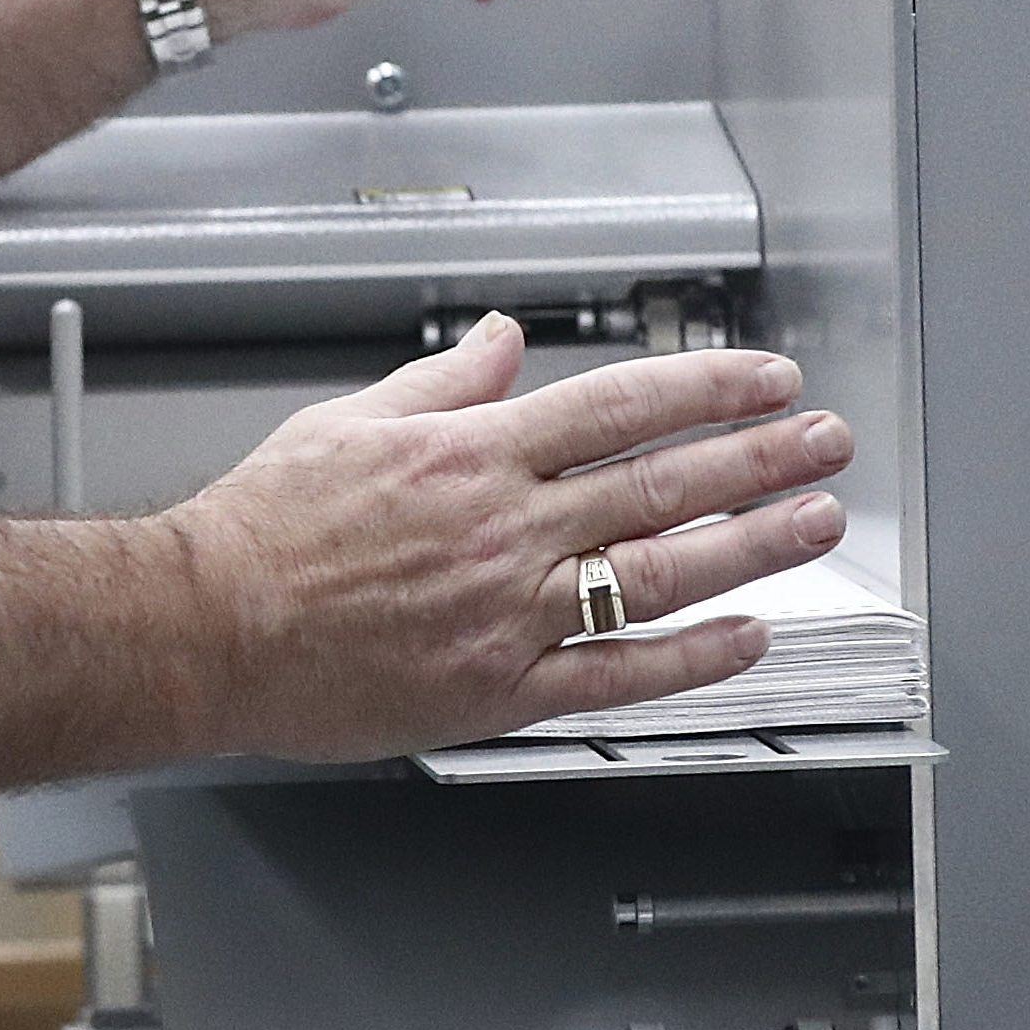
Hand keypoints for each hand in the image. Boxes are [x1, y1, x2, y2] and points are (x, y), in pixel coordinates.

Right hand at [169, 314, 852, 759]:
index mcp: (474, 455)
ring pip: (658, 572)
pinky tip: (746, 636)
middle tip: (823, 443)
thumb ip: (444, 382)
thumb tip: (501, 341)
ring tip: (813, 522)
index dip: (708, 389)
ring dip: (751, 546)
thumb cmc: (262, 532)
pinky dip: (690, 656)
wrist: (206, 626)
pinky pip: (617, 674)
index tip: (763, 381)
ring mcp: (510, 612)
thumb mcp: (352, 421)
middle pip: (662, 483)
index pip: (622, 407)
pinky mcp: (499, 688)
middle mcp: (506, 529)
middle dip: (758, 458)